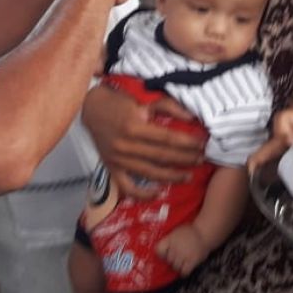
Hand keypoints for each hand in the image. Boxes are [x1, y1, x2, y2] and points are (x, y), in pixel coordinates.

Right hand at [82, 85, 204, 199]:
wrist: (91, 107)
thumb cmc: (119, 101)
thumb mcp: (143, 98)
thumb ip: (168, 106)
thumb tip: (190, 118)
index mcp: (134, 126)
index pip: (167, 138)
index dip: (186, 142)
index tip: (202, 144)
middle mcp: (126, 145)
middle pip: (161, 156)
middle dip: (184, 159)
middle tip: (201, 159)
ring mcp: (118, 159)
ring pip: (149, 173)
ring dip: (171, 176)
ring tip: (187, 176)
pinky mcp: (111, 168)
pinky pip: (127, 187)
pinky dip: (141, 194)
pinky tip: (157, 193)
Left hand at [157, 223, 210, 275]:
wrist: (205, 233)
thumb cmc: (190, 232)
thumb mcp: (176, 232)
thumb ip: (168, 241)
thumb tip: (160, 251)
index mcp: (170, 239)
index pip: (158, 250)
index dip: (161, 254)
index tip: (165, 254)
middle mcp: (175, 247)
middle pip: (168, 260)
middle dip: (172, 260)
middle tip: (177, 257)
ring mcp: (184, 255)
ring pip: (175, 267)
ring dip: (178, 266)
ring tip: (183, 261)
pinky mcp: (192, 261)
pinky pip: (184, 272)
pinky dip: (184, 271)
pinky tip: (186, 267)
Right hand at [247, 106, 292, 173]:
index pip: (284, 119)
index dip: (282, 130)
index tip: (290, 142)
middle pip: (278, 138)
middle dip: (264, 151)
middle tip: (252, 165)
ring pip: (283, 152)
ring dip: (270, 161)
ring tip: (257, 173)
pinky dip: (287, 170)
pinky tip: (280, 179)